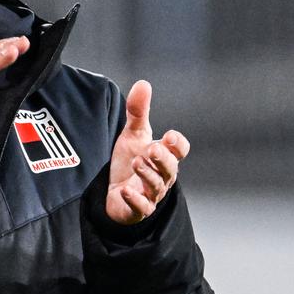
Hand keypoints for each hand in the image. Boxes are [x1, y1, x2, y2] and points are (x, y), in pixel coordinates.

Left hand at [105, 80, 188, 224]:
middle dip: (163, 159)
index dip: (177, 145)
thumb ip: (138, 111)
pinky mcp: (137, 209)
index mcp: (165, 157)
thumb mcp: (133, 135)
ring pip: (157, 187)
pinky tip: (125, 191)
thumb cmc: (130, 162)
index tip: (168, 136)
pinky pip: (141, 207)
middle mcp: (162, 176)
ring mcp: (151, 194)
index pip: (180, 151)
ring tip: (137, 162)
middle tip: (152, 149)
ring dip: (148, 175)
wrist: (113, 191)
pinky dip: (135, 200)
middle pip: (170, 169)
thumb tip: (143, 83)